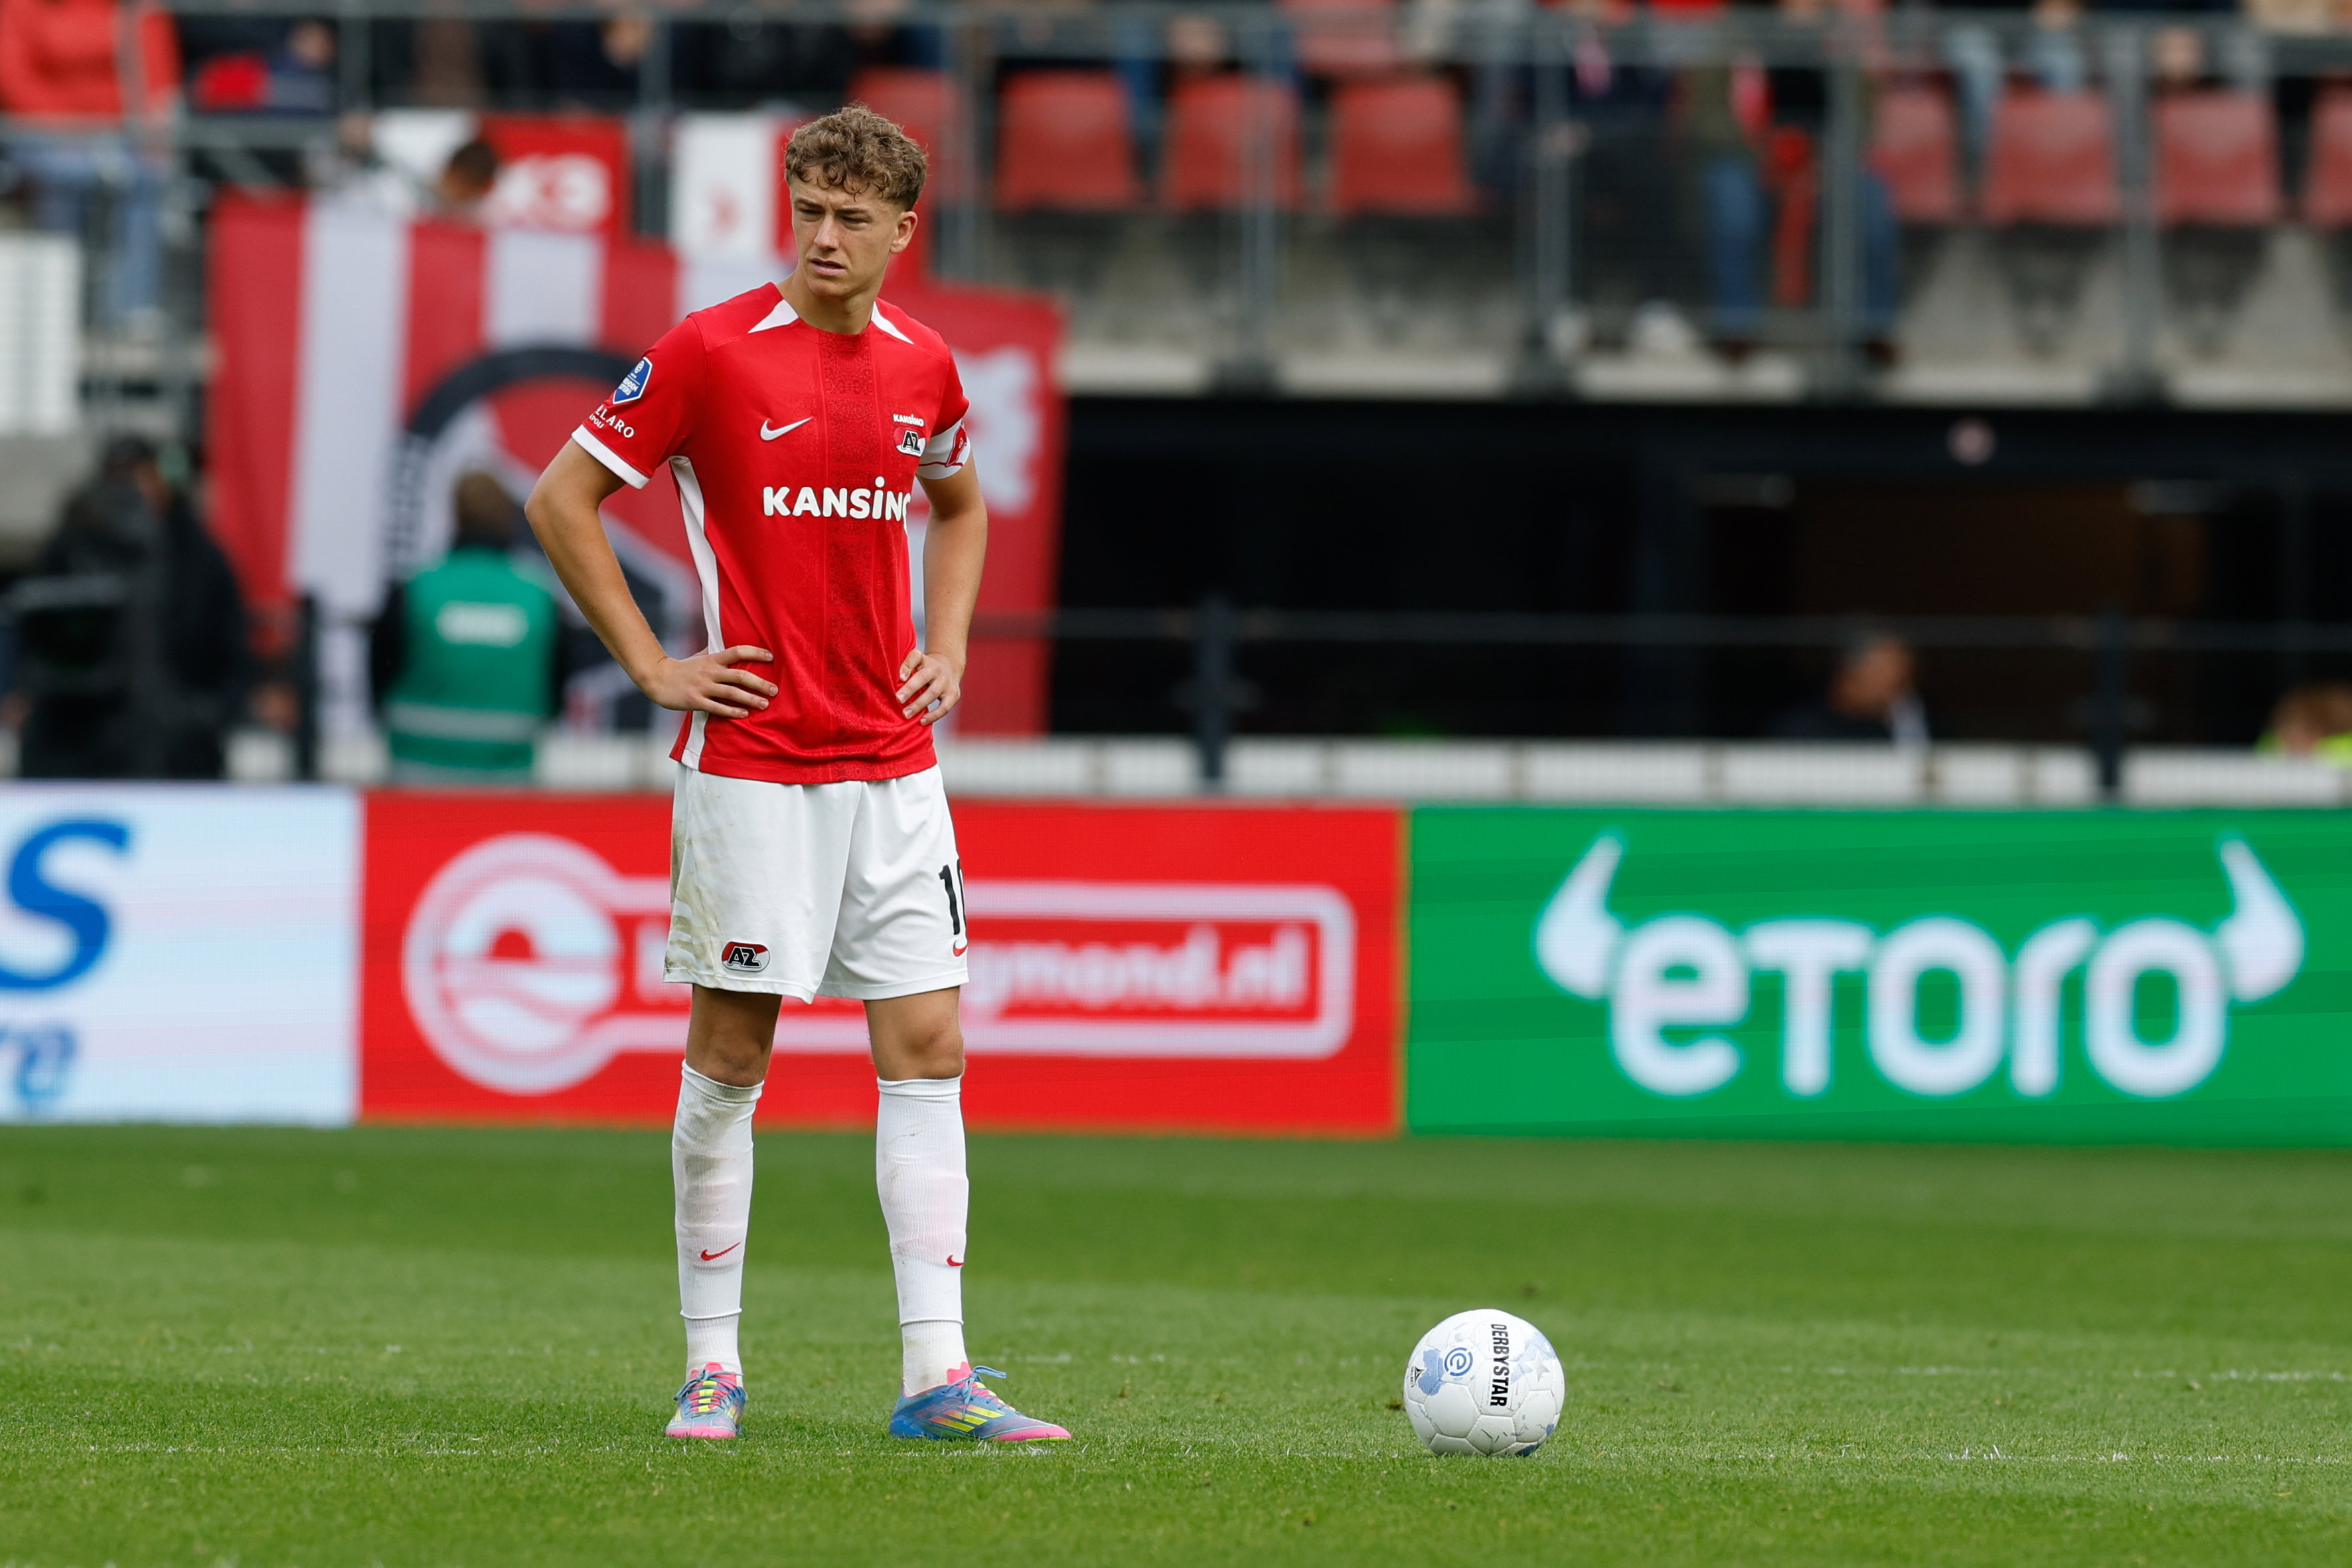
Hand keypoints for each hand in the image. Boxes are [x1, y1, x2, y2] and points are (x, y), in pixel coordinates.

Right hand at [638, 646, 776, 717]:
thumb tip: (730, 646)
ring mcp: (703, 687)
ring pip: (732, 693)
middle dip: (760, 683)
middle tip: (775, 690)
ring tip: (765, 704)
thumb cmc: (682, 668)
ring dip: (750, 699)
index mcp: (712, 659)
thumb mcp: (699, 656)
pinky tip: (744, 714)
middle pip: (740, 676)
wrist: (657, 678)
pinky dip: (732, 711)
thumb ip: (715, 653)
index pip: (737, 651)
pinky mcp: (696, 701)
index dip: (755, 652)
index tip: (771, 656)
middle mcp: (710, 672)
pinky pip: (717, 708)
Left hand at [896, 647, 963, 724]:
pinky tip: (921, 721)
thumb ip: (905, 668)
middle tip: (898, 699)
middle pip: (923, 678)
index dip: (906, 667)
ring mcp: (946, 682)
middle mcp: (936, 669)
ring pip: (932, 694)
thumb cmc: (926, 668)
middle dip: (910, 689)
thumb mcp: (917, 662)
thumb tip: (895, 681)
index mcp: (925, 660)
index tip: (899, 677)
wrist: (950, 667)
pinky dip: (933, 716)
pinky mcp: (953, 695)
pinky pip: (944, 707)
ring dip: (918, 705)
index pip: (915, 657)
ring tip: (906, 714)